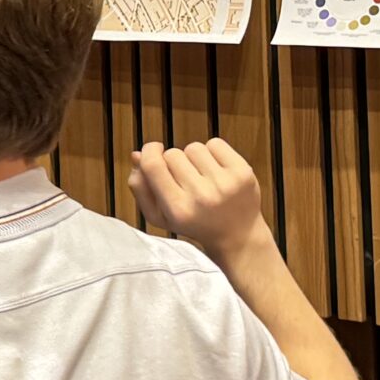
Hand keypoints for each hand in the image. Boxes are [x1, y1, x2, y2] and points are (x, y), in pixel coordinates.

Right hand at [128, 138, 268, 265]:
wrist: (237, 235)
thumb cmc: (194, 224)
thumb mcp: (160, 216)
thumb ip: (141, 188)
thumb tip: (136, 155)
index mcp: (178, 210)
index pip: (153, 166)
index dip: (148, 151)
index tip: (152, 150)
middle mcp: (202, 197)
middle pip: (172, 154)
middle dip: (174, 162)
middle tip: (184, 180)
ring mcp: (225, 184)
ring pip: (193, 147)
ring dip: (193, 157)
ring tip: (201, 176)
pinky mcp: (243, 172)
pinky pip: (215, 143)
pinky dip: (212, 152)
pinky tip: (216, 170)